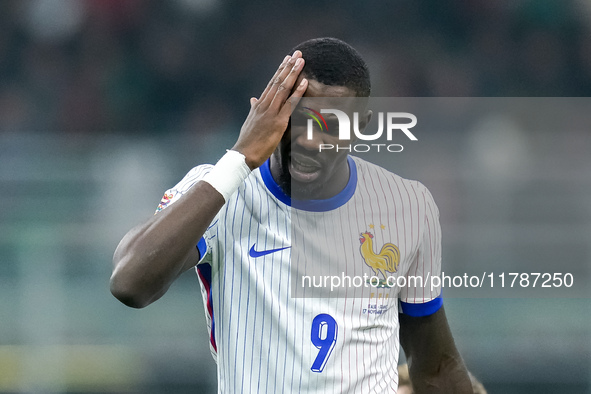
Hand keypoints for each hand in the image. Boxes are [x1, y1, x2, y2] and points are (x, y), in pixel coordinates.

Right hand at [232, 51, 307, 168]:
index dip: (280, 70)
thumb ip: (254, 109)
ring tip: (301, 61)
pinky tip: (304, 81)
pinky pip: (290, 103)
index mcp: (259, 105)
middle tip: (297, 54)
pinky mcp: (278, 121)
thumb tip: (253, 99)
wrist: (243, 154)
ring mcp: (271, 112)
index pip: (271, 83)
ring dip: (293, 73)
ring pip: (283, 88)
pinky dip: (298, 91)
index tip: (287, 60)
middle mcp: (264, 105)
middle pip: (278, 81)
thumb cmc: (248, 141)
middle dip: (288, 66)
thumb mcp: (250, 121)